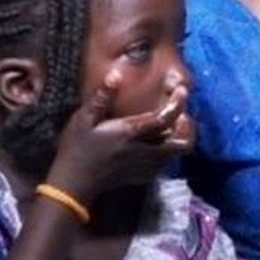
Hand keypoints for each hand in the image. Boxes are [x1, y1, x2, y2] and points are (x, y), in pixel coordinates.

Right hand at [45, 70, 193, 202]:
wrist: (72, 184)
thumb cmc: (76, 149)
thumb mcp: (83, 119)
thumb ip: (102, 97)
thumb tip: (116, 75)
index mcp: (130, 133)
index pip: (164, 119)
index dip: (177, 103)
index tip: (181, 90)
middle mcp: (143, 151)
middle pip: (181, 143)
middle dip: (187, 127)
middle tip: (181, 113)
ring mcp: (144, 167)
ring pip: (175, 155)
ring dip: (179, 139)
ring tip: (173, 125)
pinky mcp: (141, 177)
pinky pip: (165, 164)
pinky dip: (169, 152)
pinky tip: (160, 143)